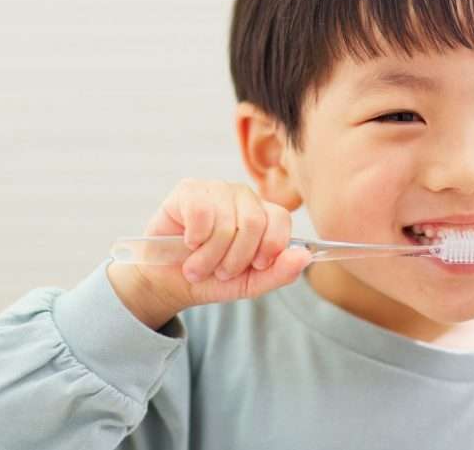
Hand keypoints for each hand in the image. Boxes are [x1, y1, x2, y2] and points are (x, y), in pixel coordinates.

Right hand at [107, 179, 311, 328]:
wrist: (169, 282)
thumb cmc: (211, 278)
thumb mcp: (249, 283)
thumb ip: (280, 272)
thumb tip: (304, 257)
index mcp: (262, 214)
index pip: (281, 218)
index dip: (271, 247)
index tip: (256, 266)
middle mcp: (242, 196)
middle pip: (254, 222)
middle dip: (235, 259)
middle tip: (219, 272)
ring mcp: (215, 189)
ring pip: (226, 222)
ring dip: (210, 256)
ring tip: (199, 265)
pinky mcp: (189, 189)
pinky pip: (201, 213)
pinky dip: (194, 239)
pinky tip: (187, 243)